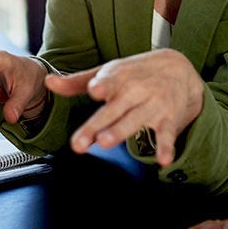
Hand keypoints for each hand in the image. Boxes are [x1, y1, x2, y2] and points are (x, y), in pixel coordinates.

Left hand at [44, 48, 203, 166]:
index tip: (94, 90)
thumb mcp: (108, 73)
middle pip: (113, 110)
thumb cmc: (136, 73)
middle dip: (97, 125)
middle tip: (79, 142)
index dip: (101, 85)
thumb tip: (48, 82)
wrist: (179, 67)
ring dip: (121, 131)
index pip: (107, 82)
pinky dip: (165, 147)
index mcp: (117, 78)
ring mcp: (152, 104)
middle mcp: (134, 91)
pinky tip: (163, 160)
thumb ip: (77, 82)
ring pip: (134, 120)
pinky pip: (166, 134)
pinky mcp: (167, 118)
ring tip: (106, 141)